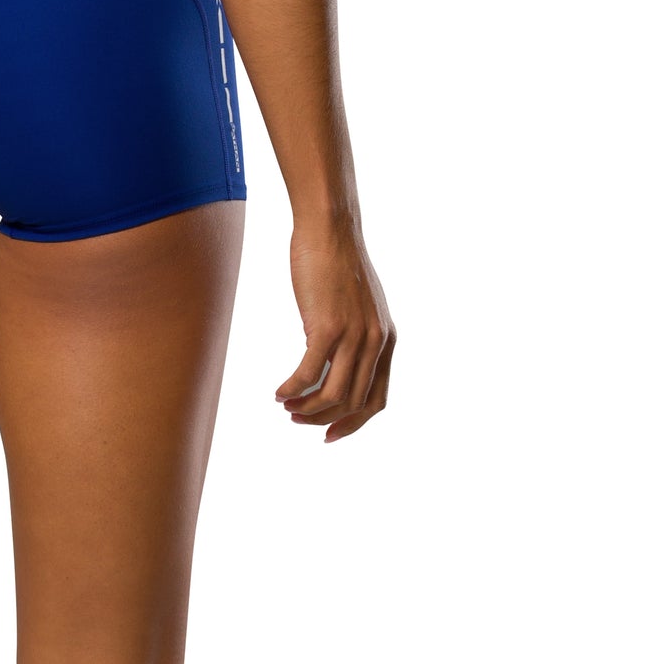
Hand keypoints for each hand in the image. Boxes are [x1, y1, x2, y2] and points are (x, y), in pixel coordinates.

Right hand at [275, 222, 395, 442]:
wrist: (329, 230)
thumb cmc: (335, 263)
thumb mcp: (355, 307)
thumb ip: (351, 336)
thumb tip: (327, 362)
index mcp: (385, 340)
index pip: (376, 399)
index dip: (353, 423)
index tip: (328, 433)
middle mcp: (375, 341)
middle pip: (354, 403)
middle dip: (322, 419)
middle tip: (297, 419)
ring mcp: (354, 336)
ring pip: (333, 395)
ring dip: (307, 408)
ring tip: (286, 406)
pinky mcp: (328, 327)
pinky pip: (308, 374)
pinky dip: (291, 389)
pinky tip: (277, 391)